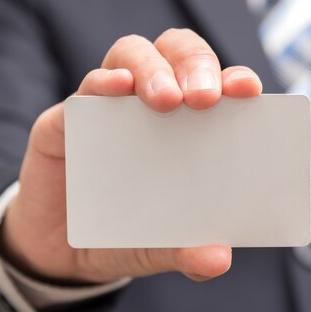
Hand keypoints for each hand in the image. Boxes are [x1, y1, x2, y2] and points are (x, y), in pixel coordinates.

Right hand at [0, 28, 262, 283]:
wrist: (62, 252)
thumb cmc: (124, 233)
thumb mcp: (158, 247)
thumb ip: (187, 250)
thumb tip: (219, 258)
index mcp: (189, 123)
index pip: (217, 83)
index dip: (234, 79)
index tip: (248, 91)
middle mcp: (151, 103)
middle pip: (178, 53)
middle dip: (195, 65)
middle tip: (204, 97)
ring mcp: (109, 104)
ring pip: (133, 54)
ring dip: (153, 69)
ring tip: (166, 100)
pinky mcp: (67, 118)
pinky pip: (85, 89)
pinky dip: (102, 83)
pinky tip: (116, 88)